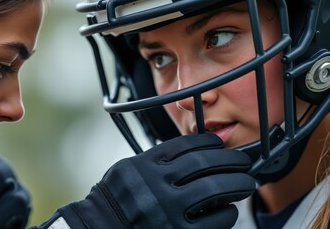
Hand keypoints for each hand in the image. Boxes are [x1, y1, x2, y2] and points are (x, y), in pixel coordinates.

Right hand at [52, 134, 255, 228]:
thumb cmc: (117, 201)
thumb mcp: (128, 171)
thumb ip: (156, 160)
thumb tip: (193, 151)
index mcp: (143, 166)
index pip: (185, 146)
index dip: (208, 142)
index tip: (219, 144)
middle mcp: (155, 186)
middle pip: (204, 164)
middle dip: (230, 160)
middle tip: (243, 162)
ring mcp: (167, 211)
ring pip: (214, 189)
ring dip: (237, 183)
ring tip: (246, 182)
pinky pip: (214, 220)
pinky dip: (227, 212)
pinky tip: (229, 209)